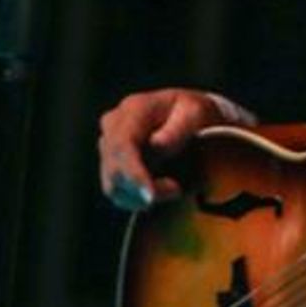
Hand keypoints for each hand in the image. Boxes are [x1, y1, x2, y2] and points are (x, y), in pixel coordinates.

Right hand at [97, 88, 224, 209]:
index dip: (133, 173)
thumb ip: (178, 129)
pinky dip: (137, 198)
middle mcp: (114, 125)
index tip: (150, 196)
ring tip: (174, 188)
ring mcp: (109, 144)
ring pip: (113, 185)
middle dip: (142, 189)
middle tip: (176, 190)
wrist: (188, 115)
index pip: (123, 144)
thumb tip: (156, 146)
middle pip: (114, 169)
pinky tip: (160, 191)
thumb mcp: (196, 112)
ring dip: (141, 196)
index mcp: (134, 108)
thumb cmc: (194, 113)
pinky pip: (117, 191)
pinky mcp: (111, 163)